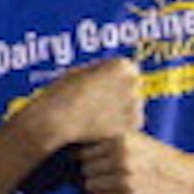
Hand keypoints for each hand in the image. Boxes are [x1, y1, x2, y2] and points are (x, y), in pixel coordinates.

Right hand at [27, 58, 142, 149]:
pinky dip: (117, 128)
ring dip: (119, 113)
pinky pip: (128, 125)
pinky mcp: (134, 123)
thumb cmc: (62, 95)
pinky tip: (98, 128)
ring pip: (131, 108)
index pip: (127, 71)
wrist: (57, 121)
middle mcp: (133, 80)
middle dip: (120, 96)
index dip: (111, 82)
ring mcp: (136, 102)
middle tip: (96, 106)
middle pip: (132, 89)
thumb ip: (101, 73)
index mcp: (122, 65)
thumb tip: (110, 77)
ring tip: (93, 118)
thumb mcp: (80, 73)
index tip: (97, 90)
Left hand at [78, 131, 193, 193]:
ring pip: (89, 186)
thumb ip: (112, 141)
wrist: (193, 180)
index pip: (84, 151)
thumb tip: (78, 146)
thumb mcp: (140, 140)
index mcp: (122, 140)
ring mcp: (125, 181)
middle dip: (93, 174)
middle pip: (85, 169)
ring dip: (98, 188)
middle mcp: (122, 159)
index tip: (97, 163)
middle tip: (108, 177)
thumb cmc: (164, 160)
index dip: (89, 158)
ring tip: (114, 187)